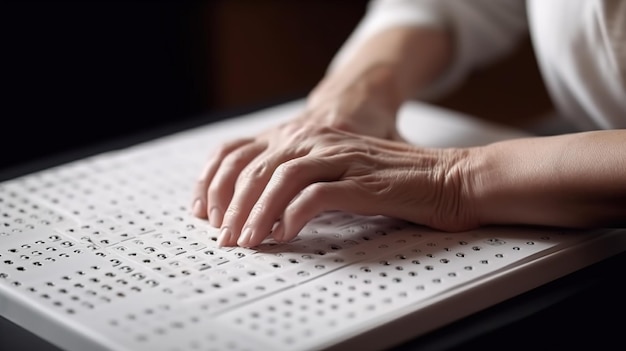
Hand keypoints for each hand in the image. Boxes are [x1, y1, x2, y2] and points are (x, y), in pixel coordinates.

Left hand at [192, 124, 476, 247]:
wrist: (453, 180)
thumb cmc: (405, 185)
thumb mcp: (350, 176)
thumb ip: (317, 184)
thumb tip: (280, 215)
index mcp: (318, 141)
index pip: (258, 159)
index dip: (231, 188)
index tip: (218, 217)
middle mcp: (325, 144)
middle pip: (262, 170)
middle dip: (236, 207)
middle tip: (226, 236)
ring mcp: (344, 160)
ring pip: (281, 180)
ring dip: (258, 213)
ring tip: (248, 240)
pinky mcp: (362, 181)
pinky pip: (315, 195)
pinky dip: (293, 216)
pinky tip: (286, 234)